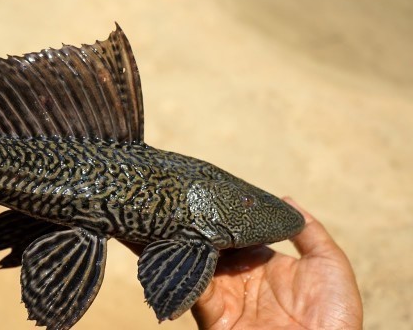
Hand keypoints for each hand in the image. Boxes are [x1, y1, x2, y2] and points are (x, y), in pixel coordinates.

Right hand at [124, 198, 362, 328]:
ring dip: (184, 244)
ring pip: (195, 263)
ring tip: (173, 220)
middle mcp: (238, 276)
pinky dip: (184, 269)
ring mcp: (224, 295)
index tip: (208, 191)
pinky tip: (179, 247)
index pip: (234, 232)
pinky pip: (193, 289)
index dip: (222, 214)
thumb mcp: (329, 264)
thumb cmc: (334, 315)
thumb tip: (284, 198)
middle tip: (182, 202)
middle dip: (196, 227)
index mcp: (260, 262)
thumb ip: (309, 230)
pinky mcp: (213, 315)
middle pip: (210, 245)